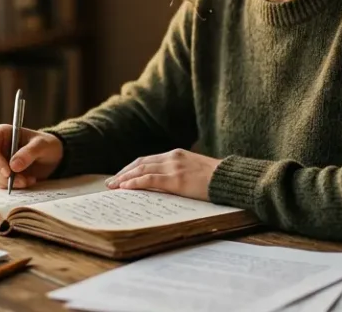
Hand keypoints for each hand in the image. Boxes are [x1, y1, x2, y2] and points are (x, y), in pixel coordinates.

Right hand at [0, 125, 62, 189]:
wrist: (51, 157)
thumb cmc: (46, 144)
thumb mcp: (43, 145)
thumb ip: (29, 152)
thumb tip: (13, 166)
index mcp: (1, 133)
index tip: (8, 172)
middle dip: (4, 177)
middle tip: (24, 181)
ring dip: (10, 183)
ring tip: (29, 180)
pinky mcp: (0, 174)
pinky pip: (0, 184)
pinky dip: (13, 186)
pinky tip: (27, 181)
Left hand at [105, 149, 220, 200]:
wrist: (231, 178)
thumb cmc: (216, 179)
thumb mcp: (195, 171)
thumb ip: (180, 173)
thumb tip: (165, 185)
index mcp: (176, 154)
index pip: (147, 160)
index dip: (131, 168)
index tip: (120, 176)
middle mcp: (172, 157)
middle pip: (140, 163)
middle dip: (123, 173)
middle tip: (110, 183)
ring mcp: (174, 167)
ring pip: (141, 170)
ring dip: (124, 178)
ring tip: (113, 187)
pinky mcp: (177, 179)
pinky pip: (150, 179)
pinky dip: (135, 182)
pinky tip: (126, 187)